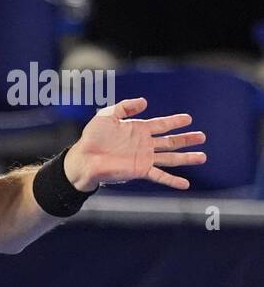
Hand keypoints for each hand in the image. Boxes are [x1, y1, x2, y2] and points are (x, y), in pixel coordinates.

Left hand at [67, 98, 206, 190]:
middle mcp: (144, 144)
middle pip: (170, 141)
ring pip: (170, 158)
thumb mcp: (107, 115)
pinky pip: (160, 175)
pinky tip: (185, 184)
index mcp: (138, 129)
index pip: (161, 124)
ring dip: (186, 157)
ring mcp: (144, 158)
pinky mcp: (141, 170)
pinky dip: (173, 180)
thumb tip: (144, 102)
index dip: (174, 121)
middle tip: (202, 136)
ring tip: (202, 156)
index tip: (188, 119)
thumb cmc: (92, 138)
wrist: (84, 159)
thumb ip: (126, 106)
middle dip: (186, 139)